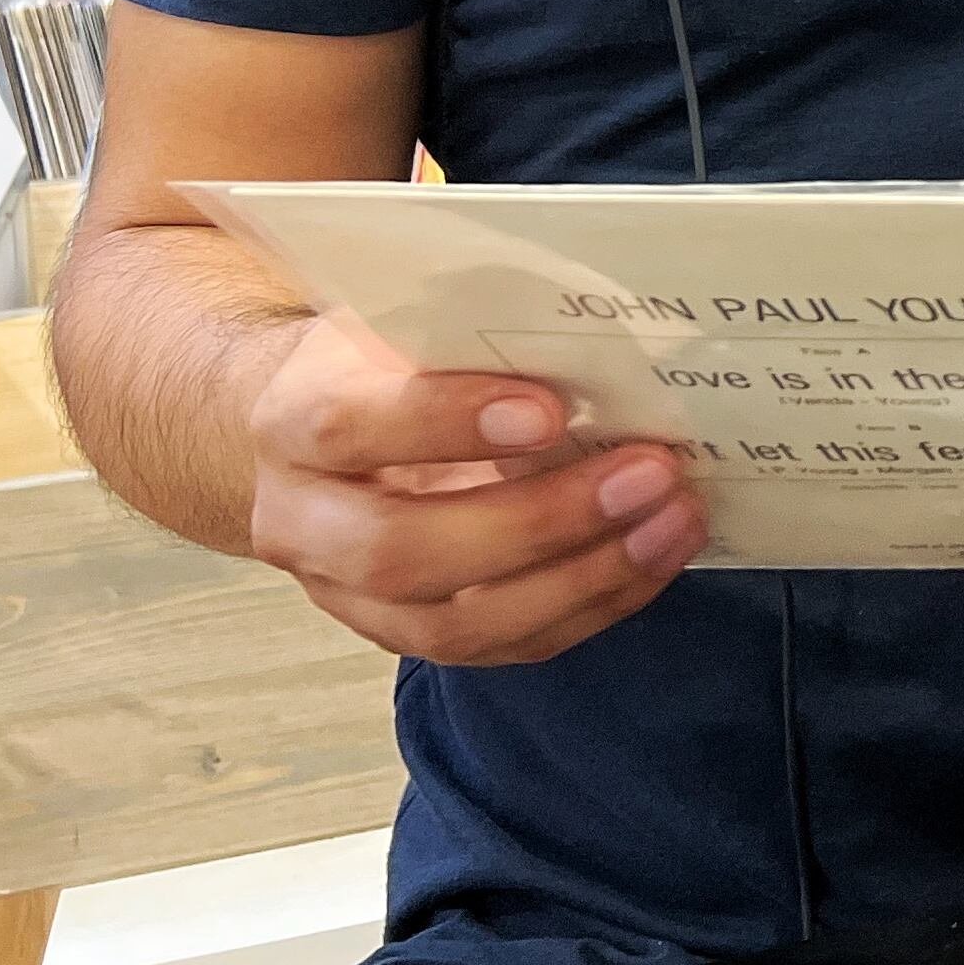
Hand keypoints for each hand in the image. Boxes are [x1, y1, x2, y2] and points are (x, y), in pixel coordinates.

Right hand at [244, 316, 705, 665]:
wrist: (329, 429)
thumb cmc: (393, 358)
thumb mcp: (411, 320)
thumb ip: (475, 327)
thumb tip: (604, 333)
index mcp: (292, 420)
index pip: (350, 427)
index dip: (446, 421)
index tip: (548, 409)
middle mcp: (302, 523)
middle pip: (400, 551)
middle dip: (537, 522)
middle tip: (647, 472)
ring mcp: (351, 596)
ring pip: (456, 624)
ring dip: (582, 577)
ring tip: (671, 518)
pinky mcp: (411, 634)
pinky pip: (505, 645)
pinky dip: (594, 603)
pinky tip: (656, 553)